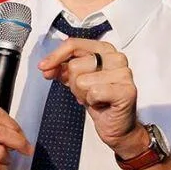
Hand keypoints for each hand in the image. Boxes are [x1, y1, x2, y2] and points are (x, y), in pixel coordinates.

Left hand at [39, 38, 140, 152]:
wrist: (116, 125)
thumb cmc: (100, 100)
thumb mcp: (76, 81)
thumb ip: (62, 69)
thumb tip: (46, 67)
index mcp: (104, 49)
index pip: (74, 44)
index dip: (56, 56)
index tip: (43, 67)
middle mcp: (116, 57)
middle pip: (75, 65)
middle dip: (74, 84)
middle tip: (87, 92)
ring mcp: (124, 73)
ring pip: (82, 80)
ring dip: (83, 94)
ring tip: (95, 99)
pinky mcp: (126, 91)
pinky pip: (94, 92)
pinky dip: (92, 101)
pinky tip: (101, 103)